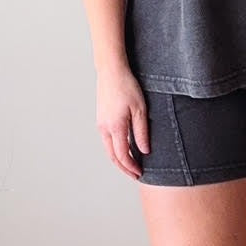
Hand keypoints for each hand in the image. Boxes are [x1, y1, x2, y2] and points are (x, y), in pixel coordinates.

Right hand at [96, 64, 149, 179]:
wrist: (111, 71)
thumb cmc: (127, 86)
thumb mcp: (140, 109)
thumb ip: (142, 132)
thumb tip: (144, 151)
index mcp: (115, 127)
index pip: (122, 155)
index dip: (131, 167)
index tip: (140, 173)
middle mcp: (104, 128)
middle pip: (112, 156)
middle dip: (124, 168)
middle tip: (135, 174)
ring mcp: (101, 123)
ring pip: (108, 149)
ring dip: (119, 159)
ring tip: (131, 164)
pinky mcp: (101, 119)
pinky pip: (107, 140)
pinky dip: (115, 149)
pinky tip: (124, 148)